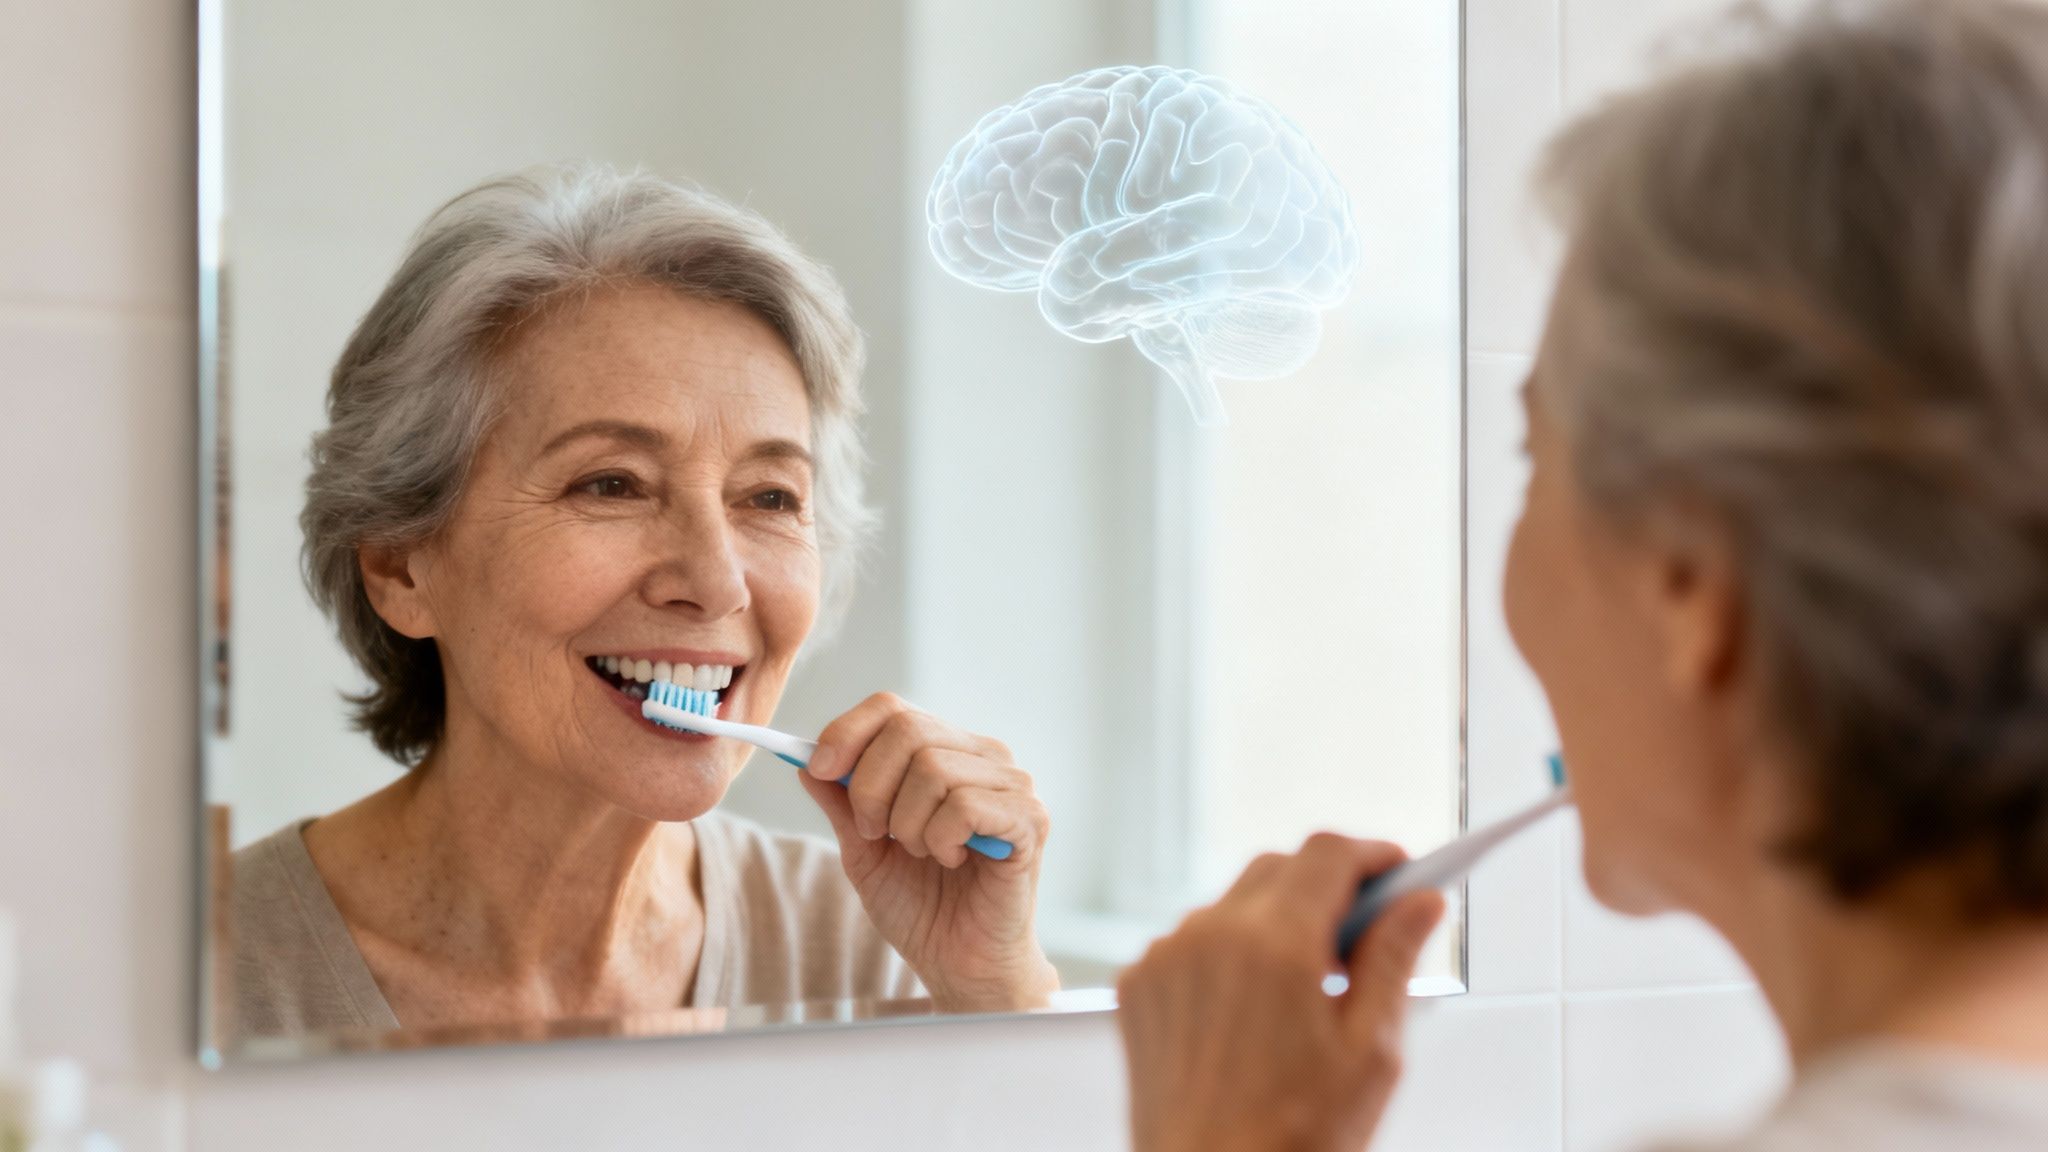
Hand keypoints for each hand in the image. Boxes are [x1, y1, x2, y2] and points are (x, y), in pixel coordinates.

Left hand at [800, 692, 1057, 1012]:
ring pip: (933, 768)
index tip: (818, 770)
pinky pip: (965, 805)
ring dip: (907, 823)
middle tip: (874, 833)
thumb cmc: (921, 907)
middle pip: (908, 730)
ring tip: (921, 854)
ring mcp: (1012, 785)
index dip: (847, 732)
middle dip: (870, 786)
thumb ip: (841, 803)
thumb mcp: (863, 850)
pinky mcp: (1030, 820)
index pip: (892, 708)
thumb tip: (805, 757)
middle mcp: (983, 757)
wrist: (961, 965)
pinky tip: (949, 860)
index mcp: (945, 751)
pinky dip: (941, 838)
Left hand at [1116, 834, 1445, 1151]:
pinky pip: (1191, 941)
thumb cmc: (1293, 1140)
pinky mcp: (1138, 985)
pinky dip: (1227, 954)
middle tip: (1363, 935)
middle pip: (1279, 868)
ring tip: (1307, 985)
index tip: (1400, 873)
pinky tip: (1253, 1009)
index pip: (1328, 853)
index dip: (1372, 855)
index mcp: (1277, 945)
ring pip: (1233, 903)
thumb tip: (1419, 904)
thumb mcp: (1371, 1052)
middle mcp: (1211, 936)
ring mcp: (1166, 958)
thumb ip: (1394, 960)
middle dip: (1326, 887)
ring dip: (1275, 921)